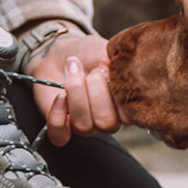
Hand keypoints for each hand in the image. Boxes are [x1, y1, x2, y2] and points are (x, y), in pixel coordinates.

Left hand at [24, 31, 122, 146]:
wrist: (61, 54)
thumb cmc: (88, 54)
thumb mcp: (110, 52)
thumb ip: (123, 64)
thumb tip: (129, 70)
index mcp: (124, 107)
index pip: (130, 116)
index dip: (119, 95)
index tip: (110, 71)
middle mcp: (107, 120)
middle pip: (106, 123)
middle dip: (96, 92)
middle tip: (92, 71)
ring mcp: (85, 127)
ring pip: (84, 126)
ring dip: (76, 92)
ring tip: (73, 69)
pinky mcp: (62, 129)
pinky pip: (60, 136)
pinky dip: (57, 115)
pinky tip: (59, 97)